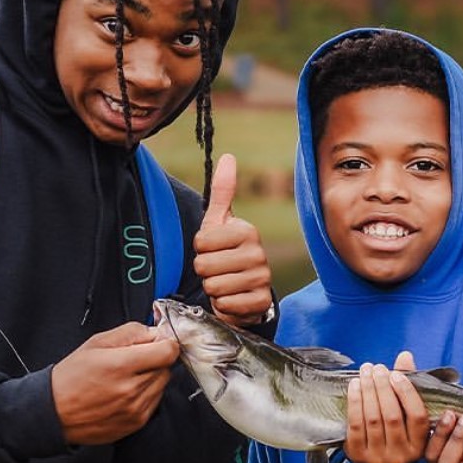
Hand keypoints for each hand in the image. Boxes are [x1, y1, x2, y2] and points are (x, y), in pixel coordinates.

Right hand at [51, 322, 180, 444]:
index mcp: (121, 365)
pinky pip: (155, 402)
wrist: (54, 412)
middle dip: (155, 360)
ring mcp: (135, 409)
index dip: (165, 343)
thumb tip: (155, 333)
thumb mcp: (96, 343)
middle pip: (166, 367)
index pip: (168, 351)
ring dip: (151, 377)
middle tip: (134, 360)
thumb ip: (131, 332)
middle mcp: (131, 390)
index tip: (158, 342)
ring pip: (162, 385)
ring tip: (126, 377)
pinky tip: (125, 392)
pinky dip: (146, 394)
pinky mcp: (135, 423)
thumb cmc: (71, 377)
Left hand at [192, 153, 273, 326]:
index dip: (200, 249)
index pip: (201, 242)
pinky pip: (226, 305)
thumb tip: (228, 156)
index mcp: (247, 231)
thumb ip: (222, 191)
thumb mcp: (219, 223)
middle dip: (205, 271)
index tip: (213, 250)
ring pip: (213, 286)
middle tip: (218, 270)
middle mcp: (259, 253)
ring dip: (213, 289)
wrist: (245, 289)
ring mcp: (262, 278)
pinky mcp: (261, 302)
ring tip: (225, 283)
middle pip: (204, 266)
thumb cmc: (226, 252)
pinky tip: (232, 299)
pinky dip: (223, 306)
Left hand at [345, 359, 429, 462]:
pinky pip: (355, 425)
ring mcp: (379, 458)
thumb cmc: (395, 434)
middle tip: (377, 368)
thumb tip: (405, 357)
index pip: (417, 415)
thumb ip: (408, 387)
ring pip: (372, 418)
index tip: (396, 374)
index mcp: (420, 445)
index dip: (406, 392)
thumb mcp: (407, 416)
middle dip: (382, 387)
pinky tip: (354, 387)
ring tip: (365, 373)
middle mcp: (401, 456)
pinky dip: (354, 402)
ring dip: (367, 391)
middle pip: (392, 415)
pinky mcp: (359, 456)